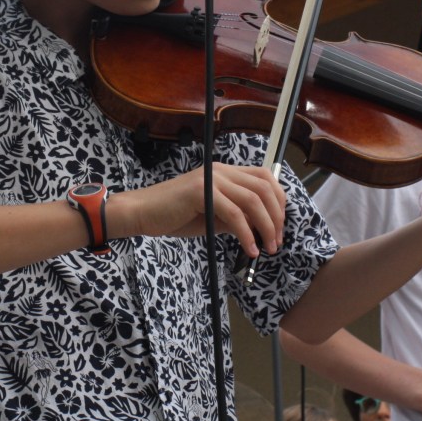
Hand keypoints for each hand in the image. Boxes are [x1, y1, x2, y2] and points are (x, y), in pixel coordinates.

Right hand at [112, 163, 286, 259]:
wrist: (142, 213)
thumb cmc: (175, 215)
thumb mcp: (213, 216)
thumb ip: (236, 218)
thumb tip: (260, 228)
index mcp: (225, 172)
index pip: (265, 178)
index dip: (279, 202)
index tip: (279, 227)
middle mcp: (220, 170)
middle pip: (264, 189)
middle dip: (276, 218)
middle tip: (276, 242)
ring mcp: (211, 179)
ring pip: (253, 201)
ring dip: (266, 227)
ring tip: (267, 249)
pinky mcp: (201, 192)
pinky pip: (234, 214)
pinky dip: (246, 234)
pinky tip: (249, 249)